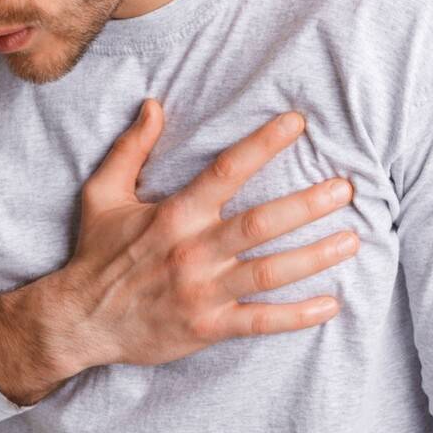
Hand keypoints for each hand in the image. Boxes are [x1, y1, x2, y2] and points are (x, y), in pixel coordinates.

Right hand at [0, 99, 357, 403]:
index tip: (299, 124)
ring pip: (268, 272)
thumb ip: (131, 149)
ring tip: (352, 239)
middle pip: (260, 224)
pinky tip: (331, 305)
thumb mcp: (102, 195)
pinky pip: (259, 321)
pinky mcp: (207, 327)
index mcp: (173, 215)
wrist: (79, 320)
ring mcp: (202, 292)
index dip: (264, 145)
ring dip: (313, 256)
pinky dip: (297, 316)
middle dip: (306, 205)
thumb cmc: (96, 255)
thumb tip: (154, 105)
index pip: (226, 172)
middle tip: (346, 189)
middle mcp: (192, 251)